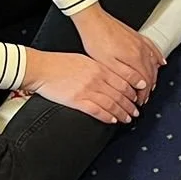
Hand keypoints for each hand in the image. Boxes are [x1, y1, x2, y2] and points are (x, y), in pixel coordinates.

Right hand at [21, 49, 139, 123]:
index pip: (122, 81)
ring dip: (122, 113)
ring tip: (128, 118)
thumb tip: (109, 75)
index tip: (137, 96)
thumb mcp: (84, 59)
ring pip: (112, 104)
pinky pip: (97, 111)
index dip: (133, 91)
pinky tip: (113, 120)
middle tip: (136, 110)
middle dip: (130, 104)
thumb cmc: (59, 63)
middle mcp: (96, 79)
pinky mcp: (77, 101)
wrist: (42, 68)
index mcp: (99, 68)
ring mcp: (88, 91)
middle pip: (120, 94)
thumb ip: (98, 68)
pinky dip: (107, 117)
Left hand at [74, 5, 162, 97]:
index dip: (143, 94)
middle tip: (143, 97)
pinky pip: (154, 49)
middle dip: (149, 88)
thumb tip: (141, 85)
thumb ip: (126, 75)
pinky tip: (161, 62)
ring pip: (154, 63)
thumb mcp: (107, 63)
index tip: (140, 100)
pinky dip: (159, 58)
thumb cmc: (96, 40)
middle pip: (151, 73)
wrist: (92, 20)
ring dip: (154, 76)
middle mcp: (140, 50)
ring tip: (150, 86)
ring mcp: (140, 42)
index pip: (145, 81)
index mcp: (134, 58)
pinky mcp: (137, 36)